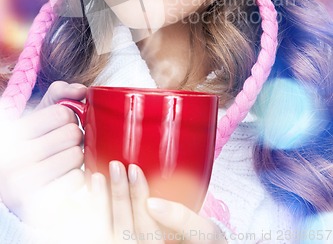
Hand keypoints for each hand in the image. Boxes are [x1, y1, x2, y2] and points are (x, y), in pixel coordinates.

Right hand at [0, 81, 86, 224]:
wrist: (12, 186)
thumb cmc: (32, 143)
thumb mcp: (37, 115)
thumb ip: (59, 93)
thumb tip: (82, 90)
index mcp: (13, 134)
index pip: (61, 113)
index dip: (69, 116)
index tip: (62, 124)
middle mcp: (13, 159)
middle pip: (72, 134)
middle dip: (76, 136)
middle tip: (66, 143)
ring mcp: (23, 185)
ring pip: (77, 156)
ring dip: (77, 157)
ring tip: (64, 159)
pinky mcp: (38, 205)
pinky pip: (77, 179)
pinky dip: (76, 176)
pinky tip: (64, 176)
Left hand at [86, 162, 226, 243]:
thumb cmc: (203, 242)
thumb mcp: (204, 232)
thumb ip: (181, 218)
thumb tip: (154, 203)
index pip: (145, 227)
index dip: (137, 197)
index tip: (134, 170)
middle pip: (124, 230)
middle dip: (119, 196)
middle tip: (117, 165)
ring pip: (108, 234)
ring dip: (100, 205)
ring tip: (98, 177)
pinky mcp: (121, 241)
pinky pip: (104, 233)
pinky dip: (92, 215)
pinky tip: (86, 195)